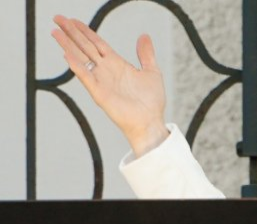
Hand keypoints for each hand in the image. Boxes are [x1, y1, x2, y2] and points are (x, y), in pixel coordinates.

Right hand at [52, 16, 168, 157]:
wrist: (150, 123)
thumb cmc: (151, 103)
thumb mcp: (152, 73)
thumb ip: (146, 55)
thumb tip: (144, 36)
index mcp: (116, 64)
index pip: (96, 43)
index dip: (85, 31)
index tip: (73, 20)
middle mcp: (106, 70)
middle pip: (85, 46)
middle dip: (71, 32)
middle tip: (57, 18)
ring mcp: (101, 81)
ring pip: (81, 58)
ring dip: (68, 45)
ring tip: (55, 32)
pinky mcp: (99, 93)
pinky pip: (85, 77)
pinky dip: (76, 66)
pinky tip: (66, 54)